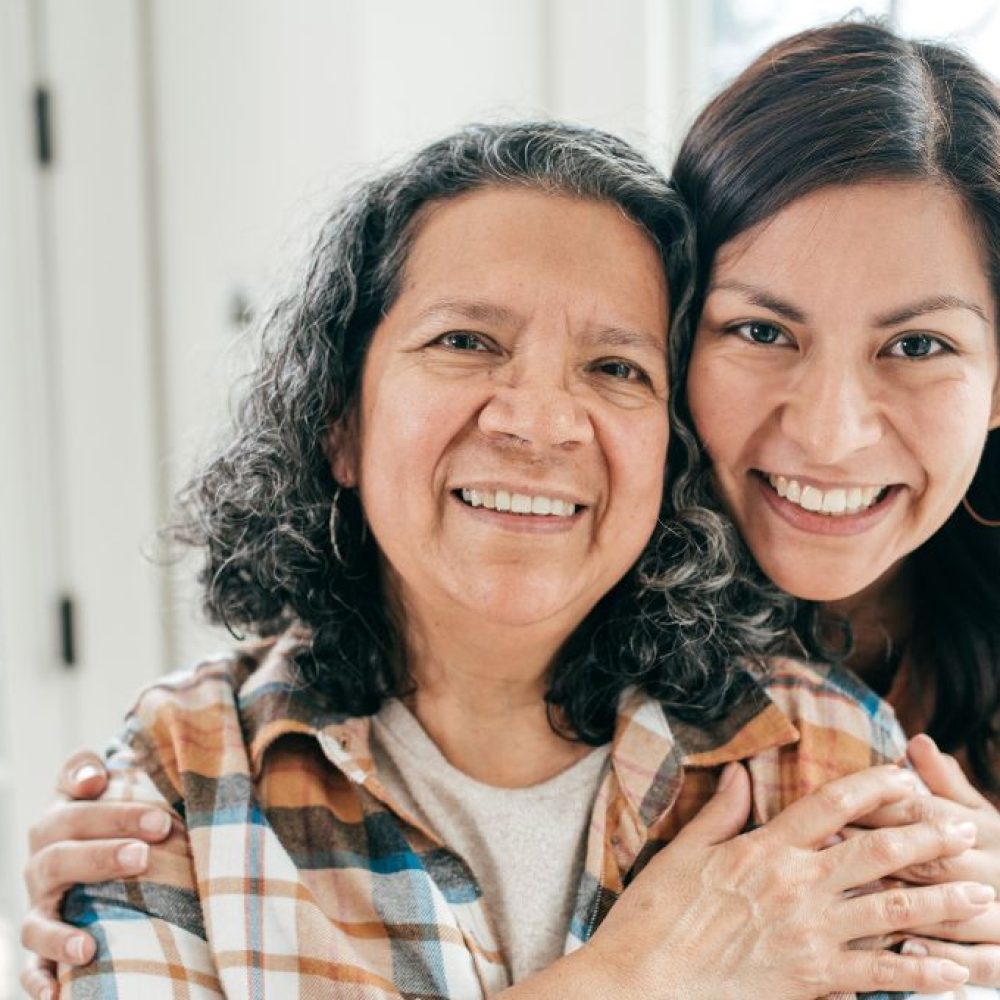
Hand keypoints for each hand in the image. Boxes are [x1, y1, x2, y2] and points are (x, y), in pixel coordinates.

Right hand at [20, 750, 170, 999]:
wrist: (103, 859)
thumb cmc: (117, 819)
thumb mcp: (114, 789)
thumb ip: (103, 772)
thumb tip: (94, 777)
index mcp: (61, 819)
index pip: (73, 805)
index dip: (105, 805)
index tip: (144, 809)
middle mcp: (44, 862)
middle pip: (60, 856)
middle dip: (102, 856)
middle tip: (146, 855)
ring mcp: (41, 906)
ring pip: (37, 921)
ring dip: (60, 935)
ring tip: (88, 947)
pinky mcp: (42, 946)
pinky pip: (32, 968)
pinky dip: (40, 981)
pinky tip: (55, 995)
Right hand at [580, 762, 991, 999]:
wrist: (643, 983)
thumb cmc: (654, 916)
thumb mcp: (682, 853)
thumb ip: (719, 813)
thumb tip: (737, 771)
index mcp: (762, 849)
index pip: (828, 806)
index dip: (872, 787)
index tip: (904, 778)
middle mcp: (794, 886)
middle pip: (875, 854)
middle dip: (927, 840)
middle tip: (966, 831)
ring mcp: (807, 935)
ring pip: (890, 913)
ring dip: (940, 902)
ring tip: (980, 894)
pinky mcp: (812, 981)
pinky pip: (879, 976)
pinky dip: (920, 975)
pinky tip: (952, 973)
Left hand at [854, 733, 999, 985]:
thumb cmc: (990, 850)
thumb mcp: (975, 813)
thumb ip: (945, 783)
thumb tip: (918, 741)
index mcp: (989, 829)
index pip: (925, 812)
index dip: (878, 808)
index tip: (834, 809)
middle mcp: (999, 870)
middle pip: (931, 861)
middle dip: (876, 856)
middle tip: (826, 853)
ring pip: (951, 912)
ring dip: (902, 907)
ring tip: (853, 901)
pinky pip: (982, 961)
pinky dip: (945, 956)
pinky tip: (908, 949)